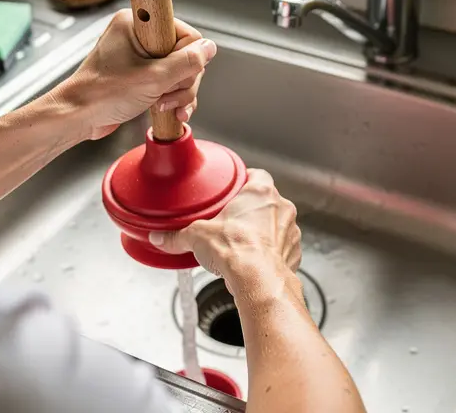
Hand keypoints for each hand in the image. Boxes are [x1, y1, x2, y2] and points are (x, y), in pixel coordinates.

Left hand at [55, 9, 216, 139]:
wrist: (77, 118)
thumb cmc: (102, 94)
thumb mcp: (153, 79)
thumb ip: (187, 63)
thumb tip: (209, 48)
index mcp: (137, 23)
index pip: (185, 34)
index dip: (185, 59)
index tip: (172, 75)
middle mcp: (139, 35)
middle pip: (185, 55)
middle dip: (182, 82)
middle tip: (166, 95)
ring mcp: (140, 56)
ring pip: (180, 72)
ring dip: (178, 93)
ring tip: (163, 106)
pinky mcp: (140, 74)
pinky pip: (169, 81)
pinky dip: (172, 97)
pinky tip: (170, 111)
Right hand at [148, 169, 300, 293]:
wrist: (258, 280)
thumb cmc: (236, 250)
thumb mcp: (197, 236)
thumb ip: (178, 235)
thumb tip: (161, 238)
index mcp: (260, 192)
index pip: (256, 174)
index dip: (244, 180)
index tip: (232, 188)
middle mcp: (280, 208)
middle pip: (265, 201)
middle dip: (250, 210)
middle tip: (231, 219)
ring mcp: (290, 231)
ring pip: (276, 225)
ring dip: (263, 231)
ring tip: (241, 242)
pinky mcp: (293, 254)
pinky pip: (281, 248)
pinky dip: (270, 253)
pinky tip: (254, 260)